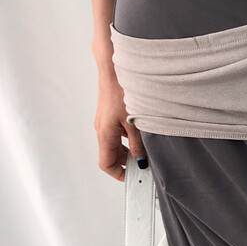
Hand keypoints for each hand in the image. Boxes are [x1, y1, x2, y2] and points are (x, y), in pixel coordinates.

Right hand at [95, 65, 145, 181]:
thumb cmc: (121, 91)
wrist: (113, 69)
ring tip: (144, 149)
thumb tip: (141, 161)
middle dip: (126, 162)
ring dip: (128, 150)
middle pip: (111, 155)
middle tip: (143, 164)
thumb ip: (138, 145)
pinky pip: (116, 133)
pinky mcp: (109, 115)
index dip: (119, 173)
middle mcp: (102, 130)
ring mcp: (104, 122)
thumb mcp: (135, 123)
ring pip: (114, 144)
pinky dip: (127, 139)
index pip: (106, 164)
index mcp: (105, 135)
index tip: (133, 177)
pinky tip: (141, 133)